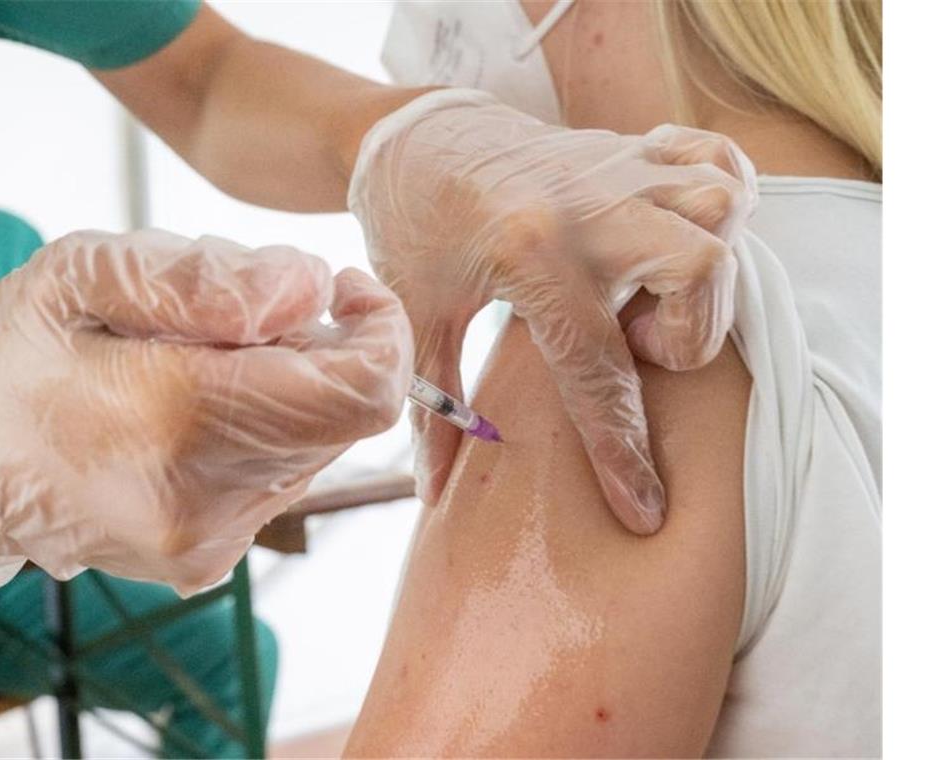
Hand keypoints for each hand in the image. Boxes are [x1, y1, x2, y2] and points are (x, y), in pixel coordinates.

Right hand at [0, 230, 411, 597]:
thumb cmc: (14, 354)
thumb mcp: (84, 275)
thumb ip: (207, 278)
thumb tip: (314, 290)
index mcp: (179, 421)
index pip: (364, 390)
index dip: (380, 328)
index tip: (342, 289)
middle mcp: (207, 502)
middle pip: (346, 415)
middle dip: (322, 350)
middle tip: (244, 316)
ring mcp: (208, 543)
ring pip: (318, 446)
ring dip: (289, 389)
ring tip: (201, 361)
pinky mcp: (206, 559)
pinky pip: (280, 478)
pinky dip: (264, 430)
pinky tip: (194, 406)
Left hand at [349, 90, 755, 533]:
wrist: (415, 138)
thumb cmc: (411, 229)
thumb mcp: (415, 317)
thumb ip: (431, 408)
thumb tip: (435, 491)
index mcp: (529, 254)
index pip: (597, 369)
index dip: (622, 451)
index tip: (644, 509)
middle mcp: (588, 206)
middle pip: (698, 272)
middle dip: (688, 336)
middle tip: (635, 345)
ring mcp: (619, 169)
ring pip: (721, 211)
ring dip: (707, 273)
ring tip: (653, 296)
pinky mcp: (633, 148)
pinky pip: (719, 161)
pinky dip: (719, 207)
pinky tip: (677, 240)